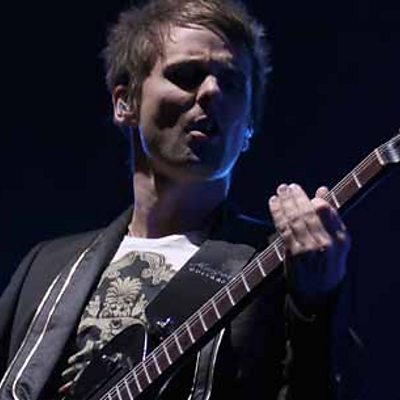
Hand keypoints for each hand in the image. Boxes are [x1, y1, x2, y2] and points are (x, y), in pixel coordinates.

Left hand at [268, 183, 350, 300]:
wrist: (319, 292)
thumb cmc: (329, 263)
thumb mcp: (339, 242)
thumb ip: (331, 216)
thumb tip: (322, 190)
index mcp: (341, 239)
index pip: (326, 212)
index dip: (312, 199)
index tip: (302, 191)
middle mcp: (325, 243)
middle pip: (308, 213)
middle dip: (296, 197)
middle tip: (289, 186)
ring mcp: (308, 249)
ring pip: (294, 219)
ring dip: (285, 202)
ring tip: (280, 191)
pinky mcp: (293, 253)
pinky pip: (283, 228)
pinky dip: (277, 213)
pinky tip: (274, 203)